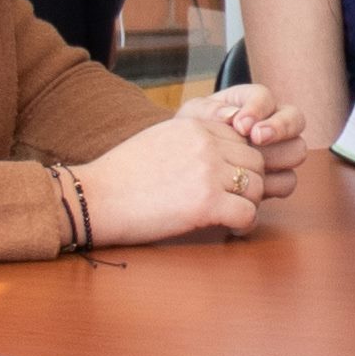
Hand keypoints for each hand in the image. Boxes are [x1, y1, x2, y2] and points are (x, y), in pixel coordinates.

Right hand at [75, 111, 274, 245]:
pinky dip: (245, 225)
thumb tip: (219, 154)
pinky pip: (247, 213)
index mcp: (196, 126)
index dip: (242, 162)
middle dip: (252, 183)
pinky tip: (233, 229)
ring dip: (250, 204)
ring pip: (257, 187)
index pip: (243, 140)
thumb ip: (193, 140)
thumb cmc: (122, 174)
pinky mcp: (206, 203)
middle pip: (256, 162)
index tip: (234, 180)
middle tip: (238, 201)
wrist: (97, 197)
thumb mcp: (161, 138)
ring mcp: (208, 172)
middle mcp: (207, 145)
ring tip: (236, 216)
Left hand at [179, 85, 308, 201]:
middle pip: (295, 119)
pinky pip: (288, 181)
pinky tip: (251, 186)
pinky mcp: (276, 178)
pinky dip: (272, 184)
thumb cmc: (190, 137)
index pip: (265, 97)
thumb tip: (232, 114)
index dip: (258, 109)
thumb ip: (209, 111)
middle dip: (278, 128)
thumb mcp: (192, 118)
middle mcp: (272, 123)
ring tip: (252, 165)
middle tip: (257, 138)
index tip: (241, 124)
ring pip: (297, 150)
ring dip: (278, 157)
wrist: (184, 169)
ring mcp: (278, 151)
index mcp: (251, 102)